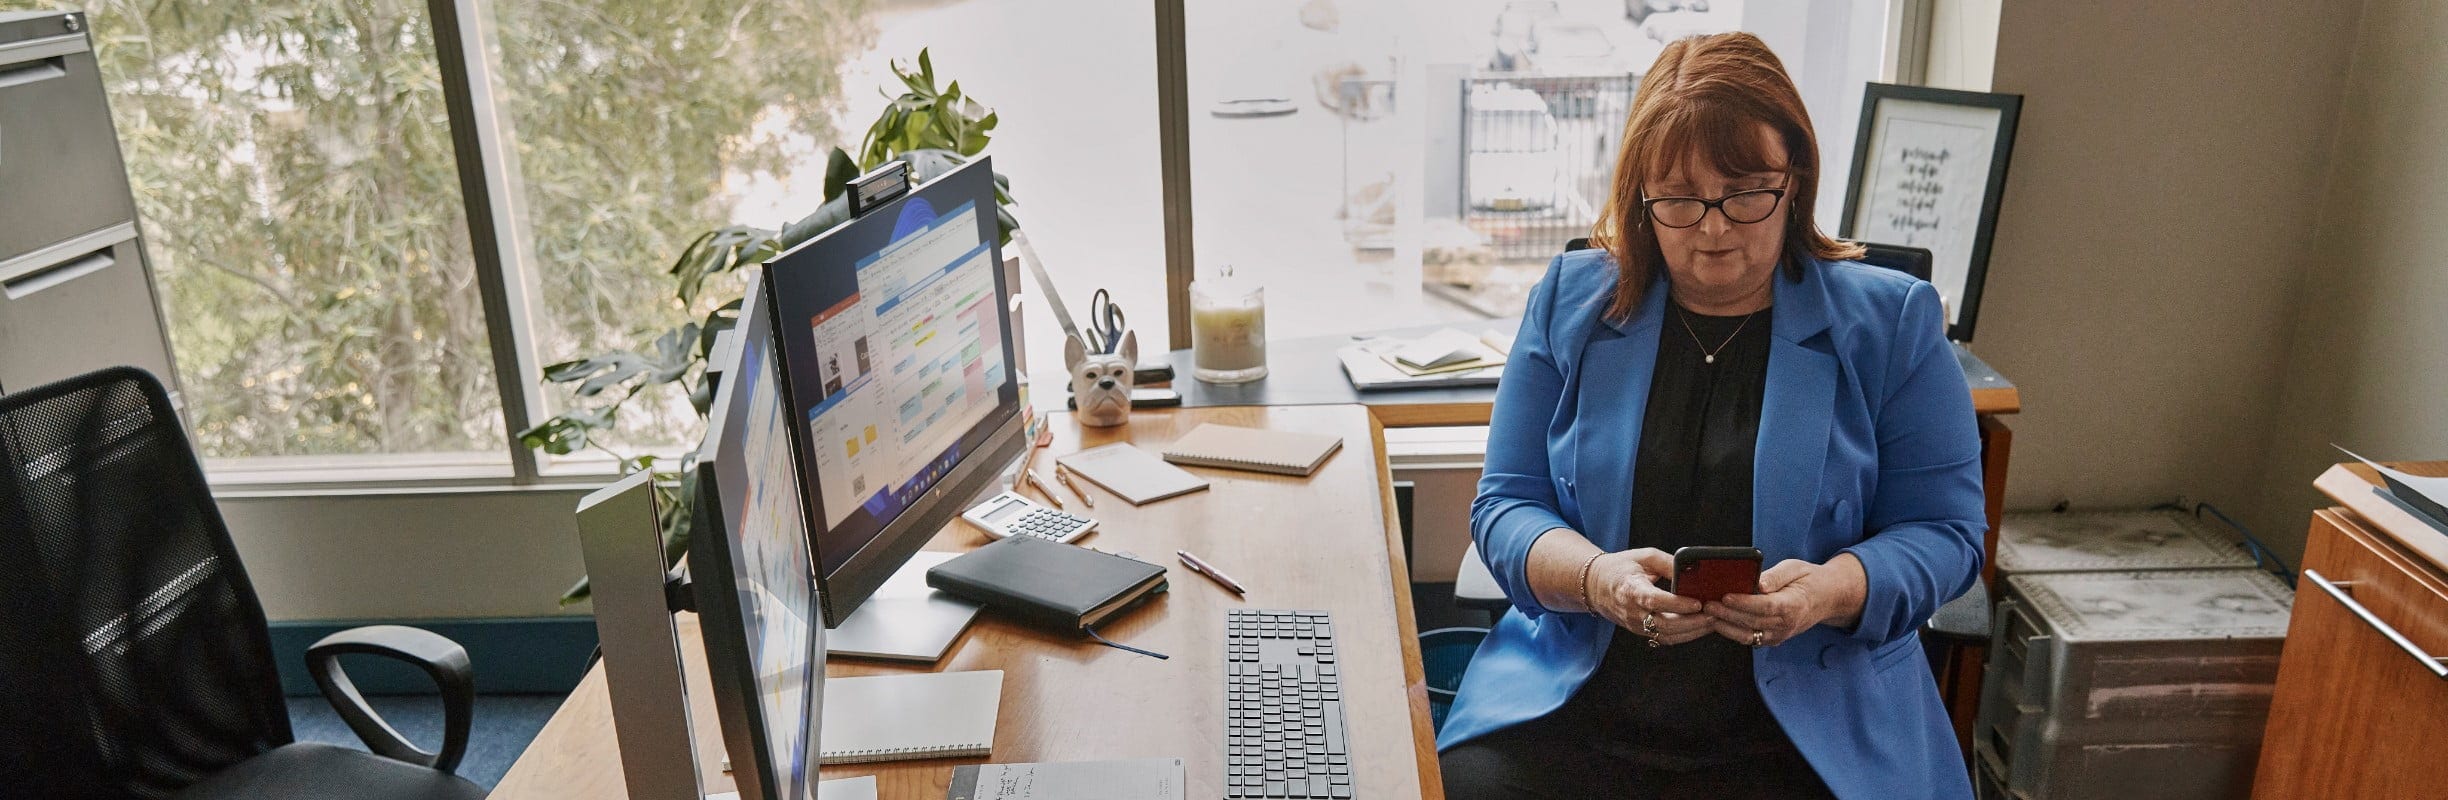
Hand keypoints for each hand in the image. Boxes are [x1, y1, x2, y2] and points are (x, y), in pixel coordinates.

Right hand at [1585, 548, 1708, 645]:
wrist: (1596, 585)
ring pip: (1666, 635)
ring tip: (1712, 621)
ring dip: (1692, 631)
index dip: (1677, 604)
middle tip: (1713, 614)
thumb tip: (1693, 570)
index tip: (1698, 602)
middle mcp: (1632, 611)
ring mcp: (1635, 624)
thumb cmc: (1622, 568)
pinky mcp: (1640, 632)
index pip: (1655, 600)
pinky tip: (1699, 627)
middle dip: (1692, 622)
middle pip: (1664, 624)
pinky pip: (1664, 639)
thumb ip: (1668, 563)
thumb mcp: (1644, 556)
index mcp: (1630, 589)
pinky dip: (1684, 636)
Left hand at [1703, 554, 1867, 647]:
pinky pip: (1750, 639)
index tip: (1725, 596)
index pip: (1765, 606)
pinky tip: (1718, 621)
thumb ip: (1776, 576)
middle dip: (1727, 614)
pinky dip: (1733, 632)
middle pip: (1752, 621)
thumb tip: (1760, 583)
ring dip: (1726, 626)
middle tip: (1707, 604)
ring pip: (1748, 635)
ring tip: (1708, 613)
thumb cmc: (1808, 579)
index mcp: (1794, 605)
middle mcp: (1786, 624)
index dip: (1744, 603)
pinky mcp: (1773, 639)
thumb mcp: (1796, 568)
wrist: (1826, 599)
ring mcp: (1779, 635)